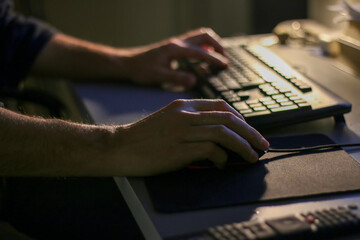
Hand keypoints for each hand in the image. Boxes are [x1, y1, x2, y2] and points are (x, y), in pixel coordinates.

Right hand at [108, 99, 268, 175]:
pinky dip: (222, 158)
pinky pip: (211, 150)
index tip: (249, 130)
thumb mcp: (168, 119)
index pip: (221, 106)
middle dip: (250, 132)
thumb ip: (191, 121)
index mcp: (184, 105)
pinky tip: (222, 164)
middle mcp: (186, 114)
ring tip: (252, 157)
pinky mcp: (180, 149)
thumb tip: (216, 135)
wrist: (119, 146)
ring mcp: (183, 130)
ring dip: (243, 146)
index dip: (240, 118)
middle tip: (262, 144)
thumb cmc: (143, 136)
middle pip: (228, 119)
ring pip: (224, 133)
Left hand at [123, 28, 228, 87]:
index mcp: (175, 49)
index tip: (225, 66)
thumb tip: (194, 81)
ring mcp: (176, 43)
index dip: (214, 59)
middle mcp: (178, 43)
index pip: (200, 52)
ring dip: (212, 44)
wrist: (129, 63)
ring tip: (218, 58)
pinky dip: (203, 49)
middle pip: (204, 36)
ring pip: (200, 36)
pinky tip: (203, 62)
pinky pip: (194, 43)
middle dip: (218, 46)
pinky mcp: (174, 47)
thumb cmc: (141, 70)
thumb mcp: (159, 77)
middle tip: (224, 59)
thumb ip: (177, 79)